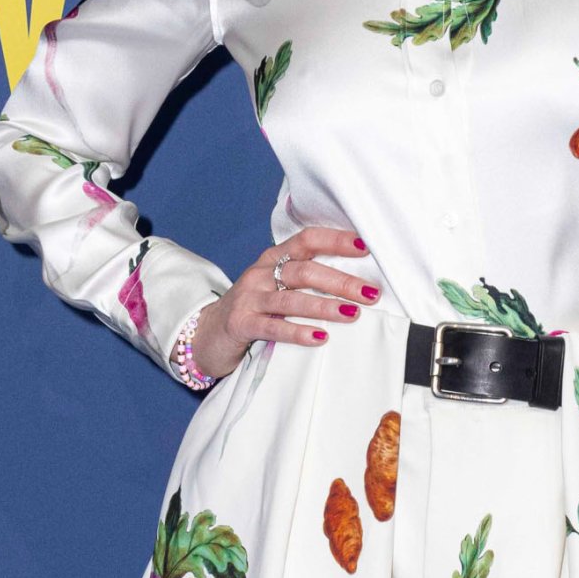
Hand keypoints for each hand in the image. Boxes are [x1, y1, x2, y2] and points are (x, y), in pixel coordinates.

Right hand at [189, 226, 380, 379]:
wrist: (209, 333)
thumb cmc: (254, 309)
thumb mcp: (276, 285)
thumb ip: (305, 278)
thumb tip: (356, 282)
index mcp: (273, 258)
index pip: (307, 240)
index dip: (336, 241)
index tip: (365, 247)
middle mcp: (261, 273)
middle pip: (304, 271)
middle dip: (340, 282)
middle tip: (369, 293)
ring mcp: (249, 298)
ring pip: (290, 299)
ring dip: (324, 306)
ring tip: (351, 313)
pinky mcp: (241, 324)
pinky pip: (272, 327)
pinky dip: (297, 332)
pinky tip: (320, 337)